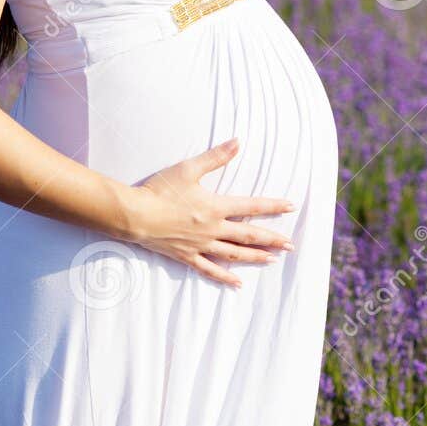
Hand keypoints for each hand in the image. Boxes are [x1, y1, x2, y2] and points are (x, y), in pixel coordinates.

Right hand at [124, 137, 295, 287]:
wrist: (135, 215)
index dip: (272, 206)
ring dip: (255, 257)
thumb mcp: (188, 169)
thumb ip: (215, 157)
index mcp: (215, 206)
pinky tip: (238, 283)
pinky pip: (210, 270)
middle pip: (248, 235)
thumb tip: (238, 142)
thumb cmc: (160, 190)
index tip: (290, 207)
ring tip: (272, 260)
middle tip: (290, 246)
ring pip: (234, 254)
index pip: (251, 206)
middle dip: (271, 239)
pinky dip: (225, 277)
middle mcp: (213, 228)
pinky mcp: (187, 256)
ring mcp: (201, 245)